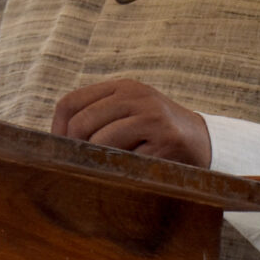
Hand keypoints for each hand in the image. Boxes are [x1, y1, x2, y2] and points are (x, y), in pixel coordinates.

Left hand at [51, 79, 210, 167]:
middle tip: (77, 166)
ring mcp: (151, 117)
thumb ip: (98, 117)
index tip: (59, 149)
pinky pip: (127, 160)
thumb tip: (56, 141)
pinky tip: (131, 172)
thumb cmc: (156, 131)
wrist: (204, 141)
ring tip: (106, 169)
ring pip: (101, 141)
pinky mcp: (165, 141)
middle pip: (82, 122)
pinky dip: (122, 171)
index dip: (58, 129)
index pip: (71, 102)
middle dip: (74, 149)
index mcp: (122, 87)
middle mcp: (135, 96)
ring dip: (98, 162)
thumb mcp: (129, 111)